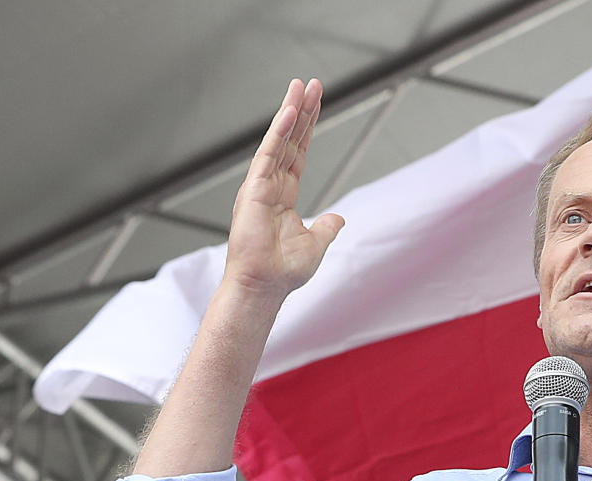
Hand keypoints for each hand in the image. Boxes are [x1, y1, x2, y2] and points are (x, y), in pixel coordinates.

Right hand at [224, 78, 344, 301]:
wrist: (265, 287)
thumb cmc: (283, 272)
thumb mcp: (316, 245)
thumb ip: (326, 227)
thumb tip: (338, 217)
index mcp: (284, 195)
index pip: (298, 153)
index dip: (307, 128)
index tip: (315, 103)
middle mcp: (270, 186)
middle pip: (289, 140)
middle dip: (301, 111)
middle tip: (311, 83)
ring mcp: (260, 186)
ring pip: (278, 141)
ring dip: (290, 113)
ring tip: (301, 87)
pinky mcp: (253, 191)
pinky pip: (268, 155)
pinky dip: (279, 133)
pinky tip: (290, 113)